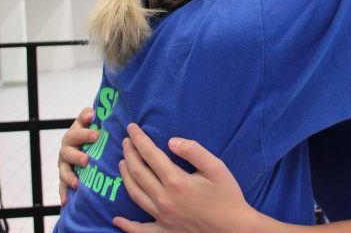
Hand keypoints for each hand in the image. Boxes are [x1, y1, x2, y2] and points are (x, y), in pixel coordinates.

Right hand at [58, 107, 97, 205]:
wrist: (85, 148)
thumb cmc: (94, 135)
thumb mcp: (94, 124)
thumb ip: (91, 118)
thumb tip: (92, 112)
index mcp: (75, 132)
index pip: (77, 130)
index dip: (86, 132)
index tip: (97, 135)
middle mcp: (67, 147)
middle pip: (68, 150)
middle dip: (77, 155)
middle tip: (87, 160)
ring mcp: (64, 163)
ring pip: (64, 170)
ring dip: (69, 176)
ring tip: (77, 183)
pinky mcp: (64, 177)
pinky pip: (62, 186)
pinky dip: (63, 193)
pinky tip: (66, 201)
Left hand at [113, 123, 251, 232]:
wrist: (234, 229)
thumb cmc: (227, 196)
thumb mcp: (216, 167)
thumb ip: (193, 151)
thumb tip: (171, 141)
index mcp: (176, 181)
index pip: (150, 155)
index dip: (139, 139)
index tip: (131, 127)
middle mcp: (163, 199)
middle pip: (138, 172)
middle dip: (129, 154)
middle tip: (125, 141)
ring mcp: (161, 217)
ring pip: (135, 194)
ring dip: (125, 177)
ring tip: (121, 163)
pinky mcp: (164, 231)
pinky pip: (140, 230)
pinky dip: (127, 226)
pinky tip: (116, 220)